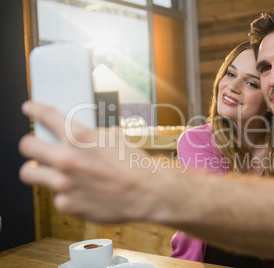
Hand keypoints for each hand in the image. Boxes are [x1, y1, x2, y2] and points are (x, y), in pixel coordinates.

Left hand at [18, 101, 158, 222]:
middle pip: (26, 145)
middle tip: (36, 145)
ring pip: (29, 173)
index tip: (30, 108)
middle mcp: (66, 158)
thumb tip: (75, 134)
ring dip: (38, 169)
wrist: (148, 193)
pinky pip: (54, 196)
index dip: (33, 109)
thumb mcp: (114, 137)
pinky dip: (64, 193)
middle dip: (30, 143)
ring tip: (50, 170)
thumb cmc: (135, 165)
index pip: (44, 115)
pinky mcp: (67, 205)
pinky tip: (79, 191)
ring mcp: (64, 183)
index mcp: (79, 136)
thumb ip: (89, 134)